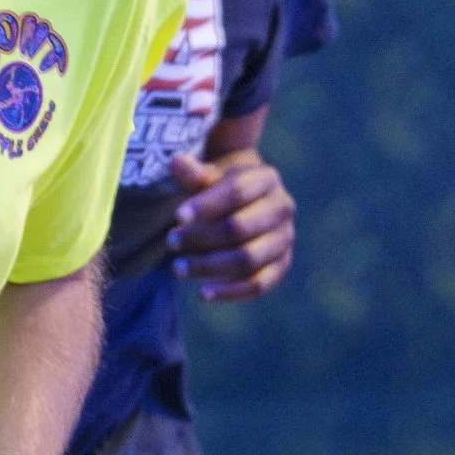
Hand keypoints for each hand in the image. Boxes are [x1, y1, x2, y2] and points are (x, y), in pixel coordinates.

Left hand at [167, 143, 294, 302]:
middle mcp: (282, 207)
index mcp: (266, 178)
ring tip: (177, 268)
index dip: (207, 205)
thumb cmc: (221, 189)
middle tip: (170, 242)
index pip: (237, 191)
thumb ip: (193, 173)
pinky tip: (202, 293)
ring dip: (210, 266)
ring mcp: (285, 238)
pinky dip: (231, 292)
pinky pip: (259, 284)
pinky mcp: (281, 265)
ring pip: (248, 259)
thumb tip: (176, 161)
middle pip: (240, 228)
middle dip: (201, 237)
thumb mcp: (208, 176)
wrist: (248, 204)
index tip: (177, 216)